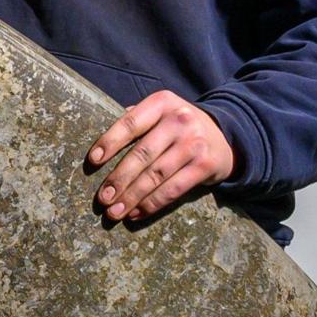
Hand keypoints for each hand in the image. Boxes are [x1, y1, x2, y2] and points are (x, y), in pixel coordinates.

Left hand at [86, 91, 237, 223]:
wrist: (224, 136)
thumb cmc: (177, 127)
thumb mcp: (161, 113)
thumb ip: (135, 121)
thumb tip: (100, 149)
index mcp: (162, 102)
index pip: (130, 123)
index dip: (110, 142)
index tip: (92, 161)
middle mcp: (179, 120)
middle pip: (142, 154)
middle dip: (119, 178)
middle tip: (102, 198)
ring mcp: (194, 143)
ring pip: (156, 175)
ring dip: (132, 197)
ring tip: (114, 212)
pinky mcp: (205, 165)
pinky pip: (173, 189)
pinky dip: (152, 204)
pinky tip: (136, 213)